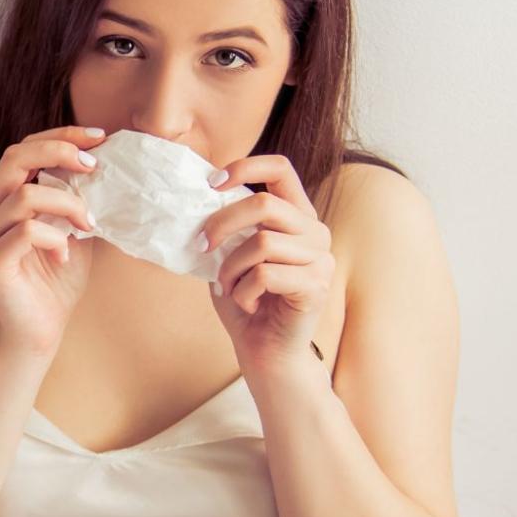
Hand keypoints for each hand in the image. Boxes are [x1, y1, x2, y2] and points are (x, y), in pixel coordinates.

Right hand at [0, 127, 104, 356]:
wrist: (39, 330)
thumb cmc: (56, 281)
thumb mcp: (74, 229)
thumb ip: (78, 199)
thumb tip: (107, 165)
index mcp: (3, 199)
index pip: (23, 149)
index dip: (60, 135)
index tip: (99, 137)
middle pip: (14, 158)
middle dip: (58, 152)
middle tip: (94, 166)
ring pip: (24, 196)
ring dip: (68, 205)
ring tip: (88, 226)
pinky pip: (26, 232)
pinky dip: (55, 238)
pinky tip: (65, 256)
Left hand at [203, 154, 333, 376]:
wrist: (265, 351)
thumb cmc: (246, 302)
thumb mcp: (230, 257)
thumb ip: (226, 230)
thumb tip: (195, 201)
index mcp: (295, 217)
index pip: (280, 169)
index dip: (245, 166)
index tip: (212, 183)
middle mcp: (315, 232)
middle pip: (264, 204)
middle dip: (222, 224)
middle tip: (202, 246)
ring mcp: (321, 259)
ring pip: (262, 243)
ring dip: (230, 268)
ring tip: (228, 286)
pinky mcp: (316, 286)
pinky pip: (265, 274)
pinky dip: (243, 290)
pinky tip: (246, 302)